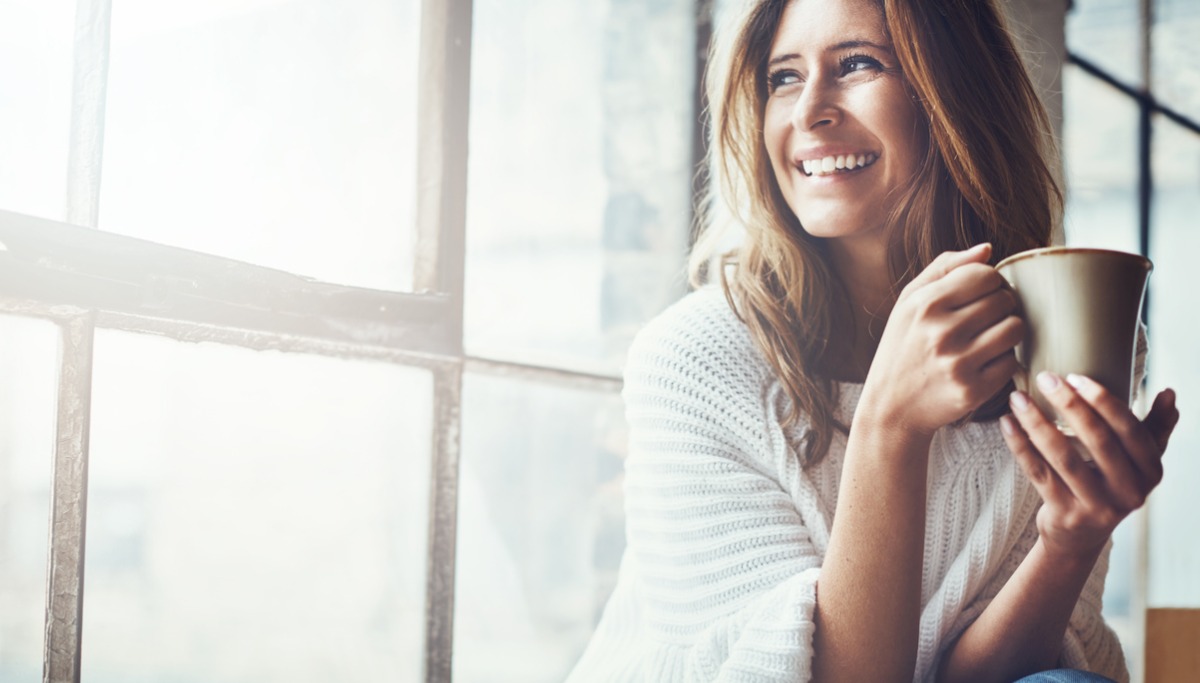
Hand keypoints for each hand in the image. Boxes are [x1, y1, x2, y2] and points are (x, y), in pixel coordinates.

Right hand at [861, 243, 1023, 436]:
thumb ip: (945, 268)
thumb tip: (987, 249)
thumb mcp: (908, 303)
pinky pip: (1011, 362)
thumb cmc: (902, 347)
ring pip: (1015, 328)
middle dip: (1001, 305)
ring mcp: (958, 363)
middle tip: (985, 319)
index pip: (985, 274)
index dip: (990, 282)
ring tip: (989, 337)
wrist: (891, 406)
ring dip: (1008, 331)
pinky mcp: (973, 390)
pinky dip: (1003, 360)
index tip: (981, 294)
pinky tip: (984, 362)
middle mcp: (941, 332)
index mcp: (925, 304)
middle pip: (1004, 300)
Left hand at [1001, 372, 1179, 558]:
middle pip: (1097, 441)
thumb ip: (1155, 428)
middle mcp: (1129, 491)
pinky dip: (1020, 445)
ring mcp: (1097, 506)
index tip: (1076, 376)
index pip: (1129, 430)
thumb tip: (1169, 393)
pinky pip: (1038, 473)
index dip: (1103, 401)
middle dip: (1069, 405)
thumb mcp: (1139, 461)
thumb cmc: (1110, 485)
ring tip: (1017, 398)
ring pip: (1063, 457)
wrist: (1081, 536)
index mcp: (1150, 471)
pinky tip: (1007, 422)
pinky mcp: (1065, 514)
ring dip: (1037, 423)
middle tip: (1045, 378)